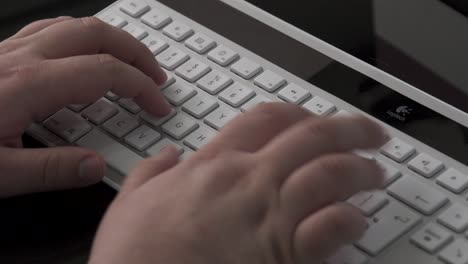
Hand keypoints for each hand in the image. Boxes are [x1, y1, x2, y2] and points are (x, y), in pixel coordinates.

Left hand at [0, 16, 170, 196]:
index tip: (157, 105)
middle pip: (96, 35)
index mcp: (27, 86)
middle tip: (156, 76)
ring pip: (74, 25)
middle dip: (135, 52)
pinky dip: (82, 38)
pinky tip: (85, 54)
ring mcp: (9, 50)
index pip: (104, 72)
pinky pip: (52, 30)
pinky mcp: (1, 54)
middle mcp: (21, 59)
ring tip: (130, 61)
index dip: (141, 87)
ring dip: (111, 39)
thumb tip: (95, 166)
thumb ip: (50, 169)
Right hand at [89, 103, 386, 263]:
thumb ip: (151, 171)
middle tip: (368, 134)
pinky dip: (350, 220)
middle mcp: (247, 182)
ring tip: (375, 173)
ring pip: (330, 174)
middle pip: (310, 136)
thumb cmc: (134, 258)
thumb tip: (166, 156)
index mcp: (213, 165)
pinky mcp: (284, 256)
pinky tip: (357, 220)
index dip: (296, 113)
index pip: (265, 118)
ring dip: (361, 169)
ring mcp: (269, 217)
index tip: (310, 119)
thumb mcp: (130, 202)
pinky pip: (330, 227)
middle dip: (348, 129)